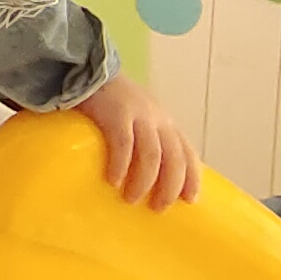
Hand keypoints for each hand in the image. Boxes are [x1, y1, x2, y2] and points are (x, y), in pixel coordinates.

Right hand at [77, 80, 197, 210]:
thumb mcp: (138, 120)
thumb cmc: (110, 103)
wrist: (88, 71)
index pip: (187, 152)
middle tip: (158, 208)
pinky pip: (123, 145)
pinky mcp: (116, 114)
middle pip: (174, 158)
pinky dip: (120, 166)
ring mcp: (139, 116)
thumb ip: (146, 140)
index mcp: (165, 123)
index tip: (190, 201)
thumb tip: (148, 180)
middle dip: (170, 186)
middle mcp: (158, 119)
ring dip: (144, 182)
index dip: (192, 177)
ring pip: (152, 155)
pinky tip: (113, 181)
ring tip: (131, 199)